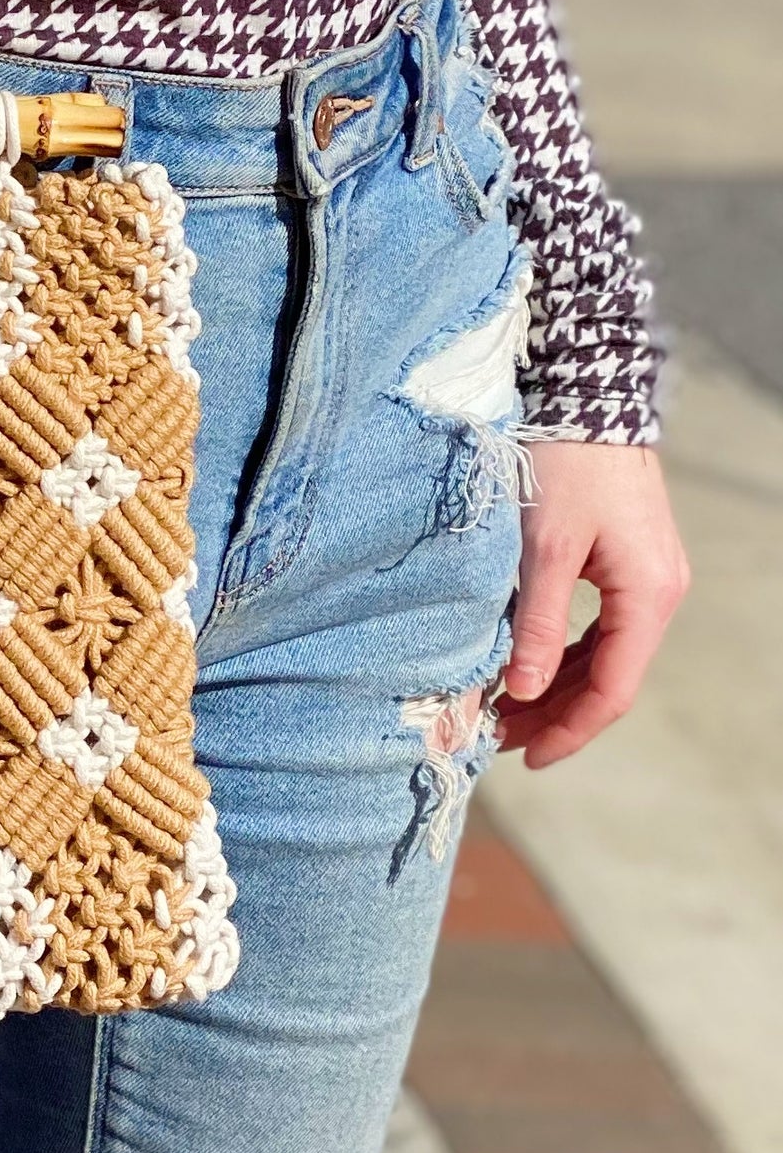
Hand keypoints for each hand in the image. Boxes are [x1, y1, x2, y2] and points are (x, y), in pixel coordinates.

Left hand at [497, 443, 689, 768]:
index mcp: (646, 597)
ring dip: (554, 684)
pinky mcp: (625, 561)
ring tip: (500, 709)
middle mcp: (656, 594)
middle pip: (607, 678)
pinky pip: (597, 626)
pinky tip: (524, 664)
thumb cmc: (567, 465)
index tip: (523, 757)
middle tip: (495, 737)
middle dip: (553, 713)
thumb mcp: (544, 547)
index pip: (612, 690)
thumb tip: (520, 691)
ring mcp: (644, 578)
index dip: (568, 731)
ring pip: (600, 654)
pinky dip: (562, 650)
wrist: (588, 395)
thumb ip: (535, 623)